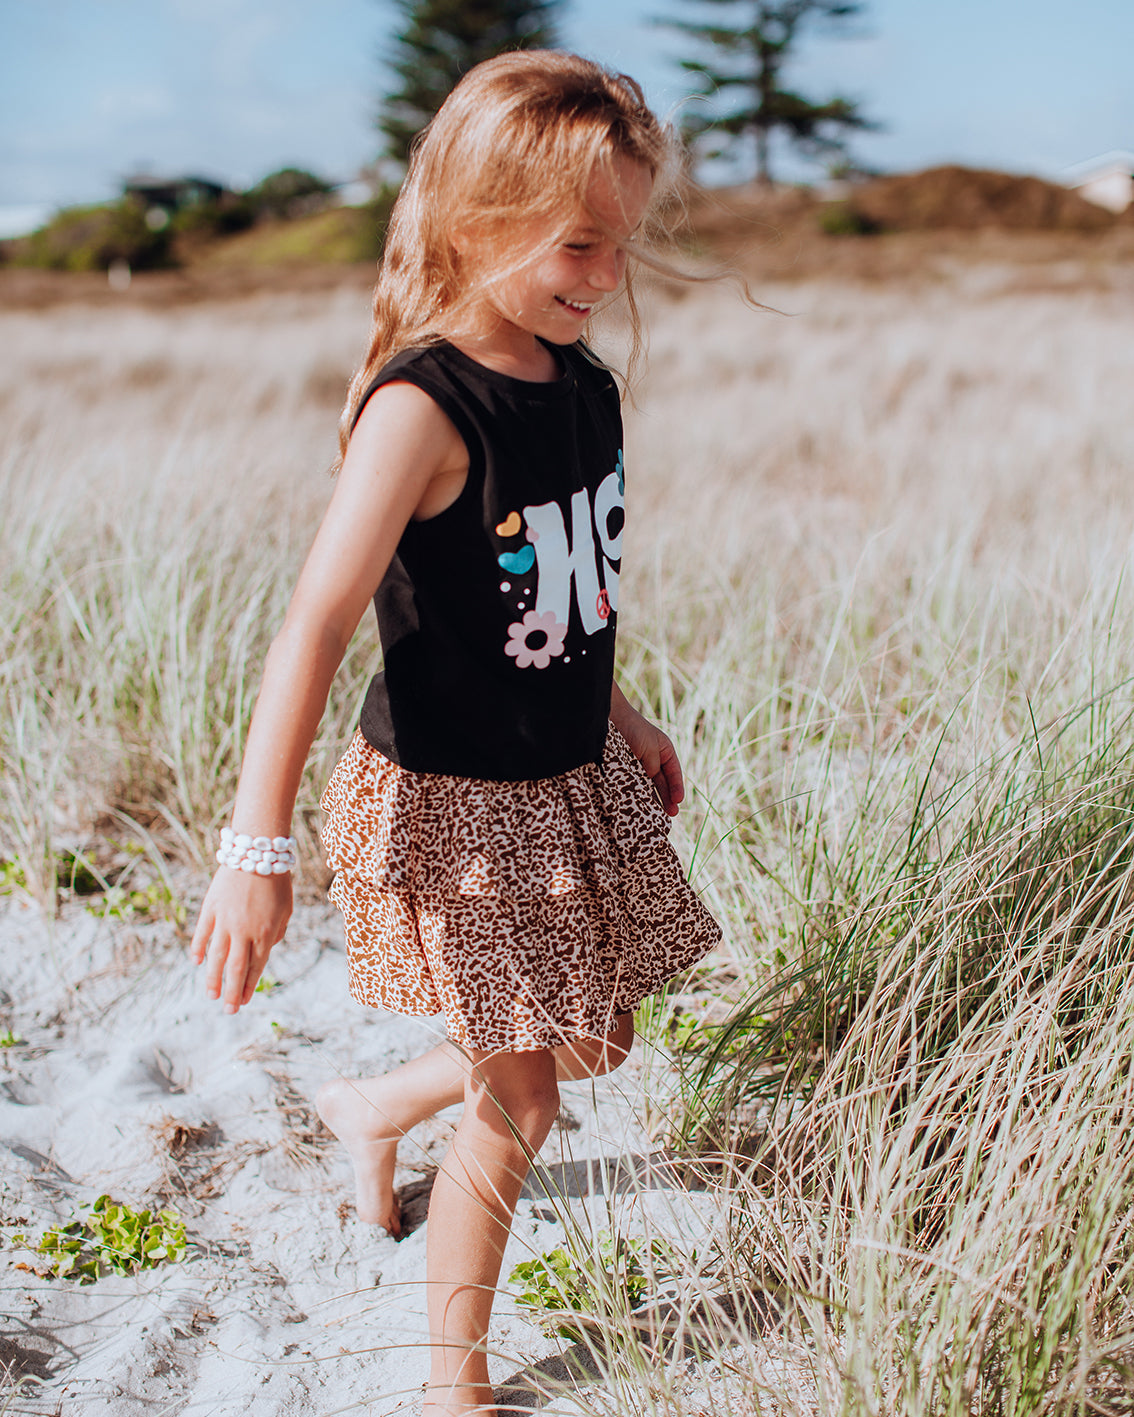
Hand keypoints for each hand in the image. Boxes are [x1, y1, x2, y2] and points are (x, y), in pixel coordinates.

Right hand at [190, 869, 291, 1013]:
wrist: (257, 851)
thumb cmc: (277, 880)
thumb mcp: (286, 909)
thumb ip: (277, 932)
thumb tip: (265, 950)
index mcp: (265, 933)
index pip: (255, 968)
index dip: (249, 986)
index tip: (243, 1002)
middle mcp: (243, 932)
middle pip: (235, 969)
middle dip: (231, 992)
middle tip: (228, 1010)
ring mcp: (224, 921)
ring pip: (216, 957)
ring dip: (213, 978)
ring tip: (211, 995)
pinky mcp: (210, 909)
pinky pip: (202, 934)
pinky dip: (198, 949)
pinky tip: (197, 963)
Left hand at [610, 696, 684, 816]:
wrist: (609, 718)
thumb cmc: (633, 729)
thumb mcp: (650, 748)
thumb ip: (653, 768)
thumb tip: (653, 787)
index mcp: (664, 752)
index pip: (674, 773)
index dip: (676, 788)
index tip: (678, 800)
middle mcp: (652, 761)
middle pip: (662, 784)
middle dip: (667, 798)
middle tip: (672, 814)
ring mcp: (638, 767)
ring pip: (648, 788)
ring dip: (653, 801)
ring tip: (658, 816)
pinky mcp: (624, 772)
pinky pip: (632, 786)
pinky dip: (637, 795)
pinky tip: (640, 806)